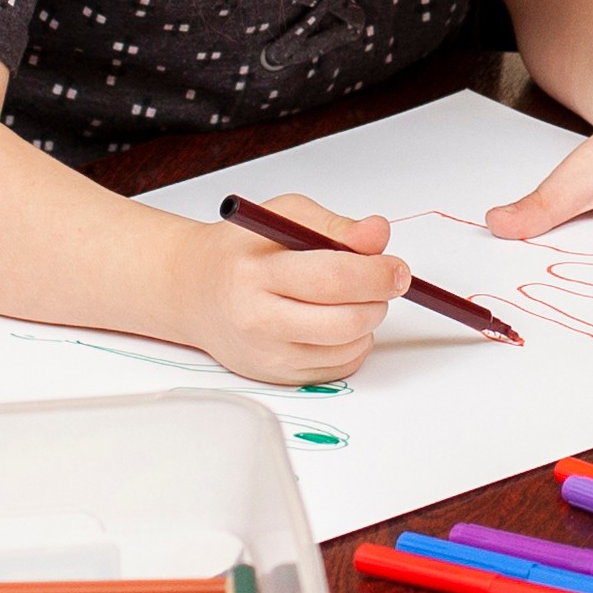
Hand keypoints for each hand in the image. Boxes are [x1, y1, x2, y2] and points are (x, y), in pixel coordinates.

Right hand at [179, 192, 410, 384]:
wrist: (195, 290)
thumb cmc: (240, 251)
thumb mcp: (283, 216)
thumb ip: (333, 224)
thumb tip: (377, 236)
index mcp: (256, 274)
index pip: (331, 278)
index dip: (376, 273)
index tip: (397, 268)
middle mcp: (258, 320)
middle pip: (344, 321)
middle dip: (379, 299)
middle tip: (385, 281)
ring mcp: (267, 355)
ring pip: (348, 347)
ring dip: (368, 321)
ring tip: (352, 297)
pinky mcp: (277, 377)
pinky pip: (340, 368)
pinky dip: (354, 344)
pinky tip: (336, 320)